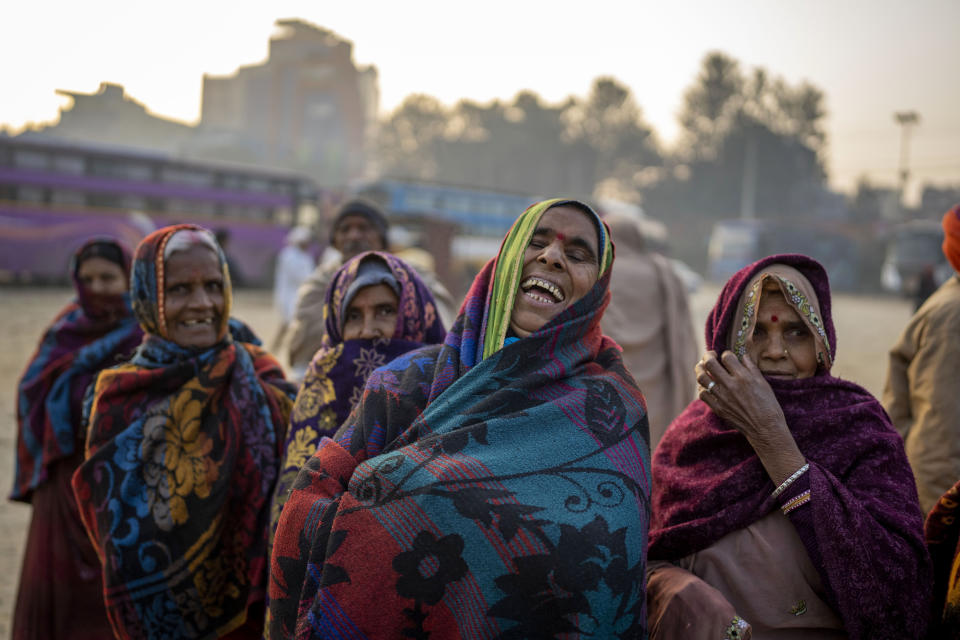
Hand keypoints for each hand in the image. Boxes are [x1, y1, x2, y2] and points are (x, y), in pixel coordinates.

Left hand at [695, 350, 804, 486]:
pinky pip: (702, 394)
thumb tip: (742, 356)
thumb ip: (751, 368)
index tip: (726, 357)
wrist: (765, 428)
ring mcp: (722, 397)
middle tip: (709, 355)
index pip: (727, 357)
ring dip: (700, 369)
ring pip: (702, 377)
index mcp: (744, 377)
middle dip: (707, 355)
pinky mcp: (718, 408)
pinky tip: (705, 384)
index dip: (725, 354)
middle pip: (710, 363)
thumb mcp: (763, 383)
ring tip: (701, 366)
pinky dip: (702, 386)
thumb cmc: (768, 405)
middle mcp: (731, 385)